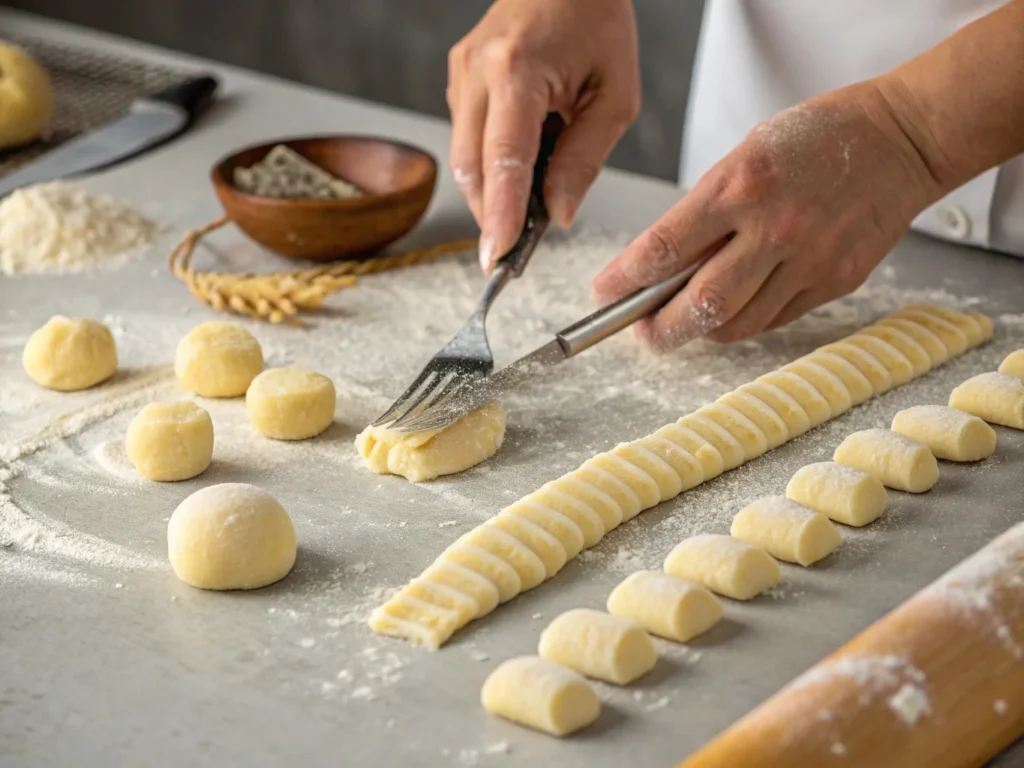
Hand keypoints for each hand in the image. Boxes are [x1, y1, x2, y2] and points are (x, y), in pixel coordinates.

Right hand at [447, 0, 639, 271]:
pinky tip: (517, 175)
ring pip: (463, 158)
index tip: (498, 256)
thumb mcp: (614, 96)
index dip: (499, 215)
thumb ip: (584, 159)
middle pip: (470, 167)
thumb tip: (559, 214)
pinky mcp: (458, 79)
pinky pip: (466, 139)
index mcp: (518, 70)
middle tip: (511, 254)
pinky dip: (489, 168)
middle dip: (489, 216)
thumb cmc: (596, 21)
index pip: (503, 160)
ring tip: (522, 215)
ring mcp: (461, 74)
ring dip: (489, 194)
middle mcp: (477, 71)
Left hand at [590, 81, 944, 351]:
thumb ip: (704, 210)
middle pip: (700, 303)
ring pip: (737, 323)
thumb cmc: (817, 138)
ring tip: (683, 322)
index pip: (665, 247)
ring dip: (701, 330)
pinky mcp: (833, 283)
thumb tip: (661, 263)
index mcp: (741, 186)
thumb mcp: (743, 155)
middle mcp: (773, 228)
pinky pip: (774, 319)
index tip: (603, 293)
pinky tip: (732, 309)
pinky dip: (743, 321)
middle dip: (659, 328)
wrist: (900, 140)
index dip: (625, 280)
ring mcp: (808, 260)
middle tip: (641, 332)